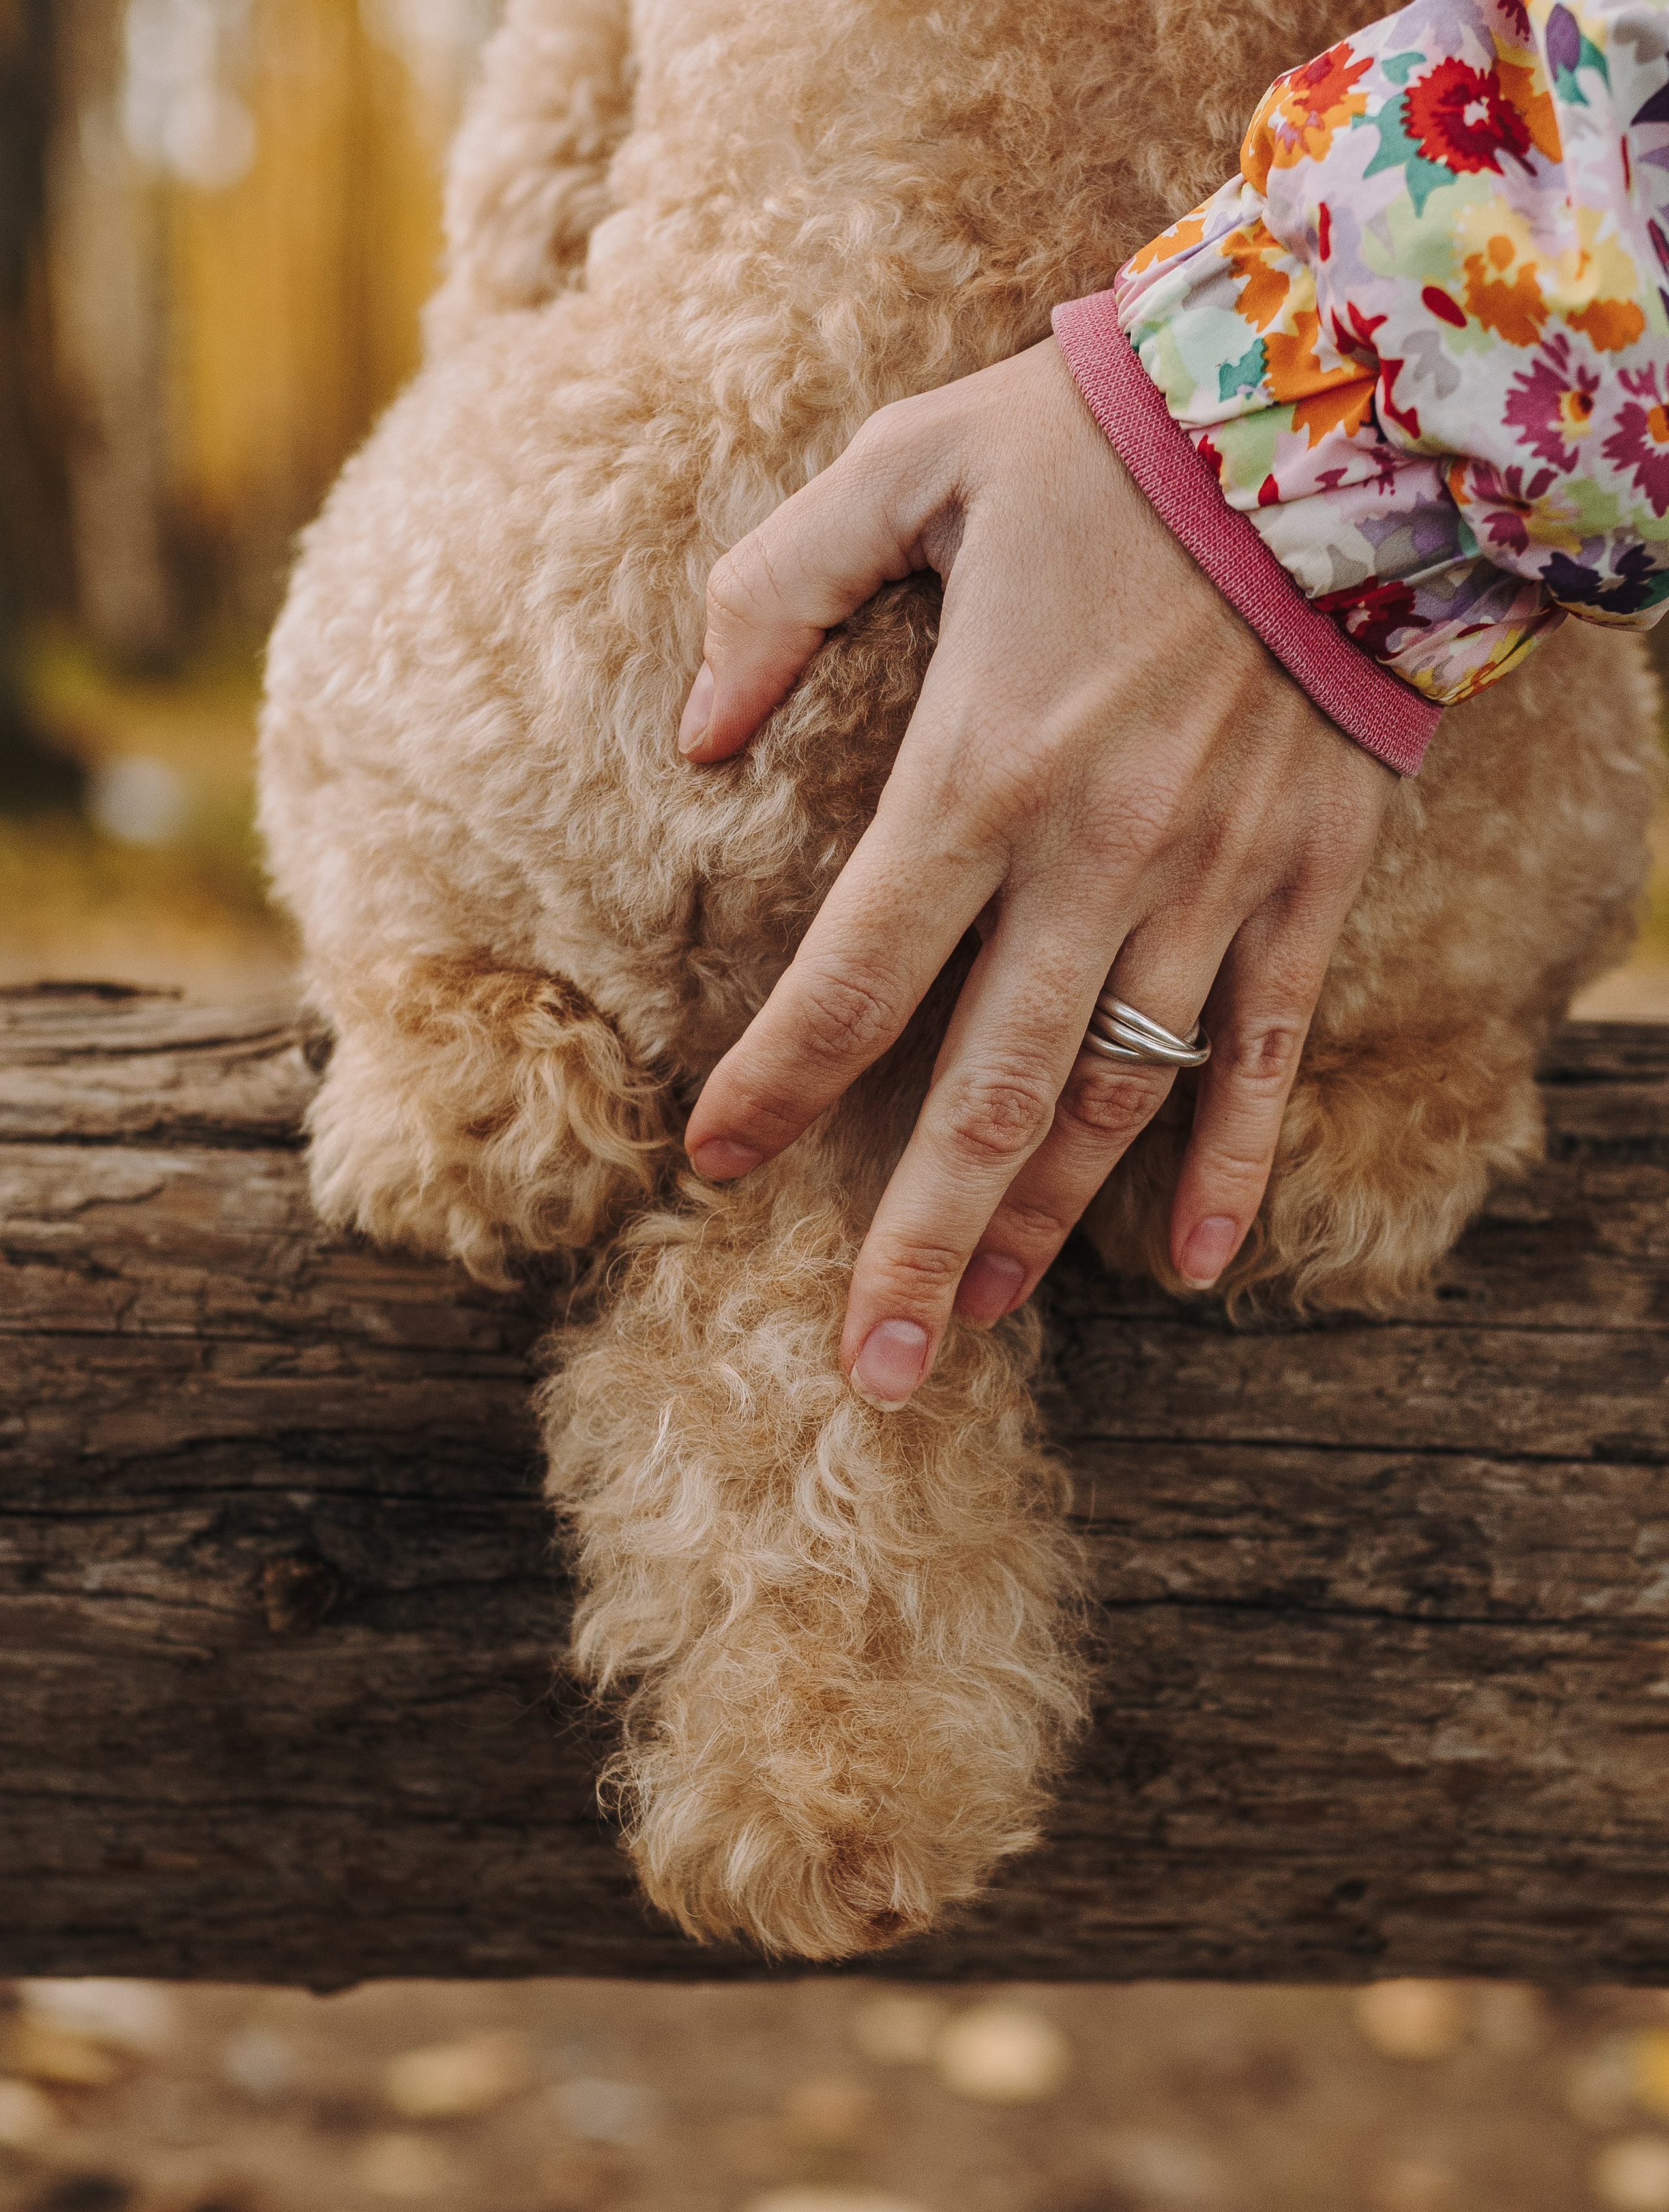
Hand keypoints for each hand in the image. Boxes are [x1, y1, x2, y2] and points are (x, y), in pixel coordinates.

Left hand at [678, 336, 1390, 1406]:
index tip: (714, 1167)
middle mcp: (1096, 857)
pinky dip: (1233, 1164)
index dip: (779, 1083)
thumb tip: (696, 734)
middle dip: (919, 1243)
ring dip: (1043, 1229)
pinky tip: (1193, 1264)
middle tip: (868, 1368)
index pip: (854, 972)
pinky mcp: (1307, 884)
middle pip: (987, 1095)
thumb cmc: (1104, 434)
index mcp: (980, 767)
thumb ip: (775, 591)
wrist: (1344, 410)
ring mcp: (1214, 885)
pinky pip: (1267, 1054)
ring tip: (975, 1326)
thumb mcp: (907, 465)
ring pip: (1115, 1100)